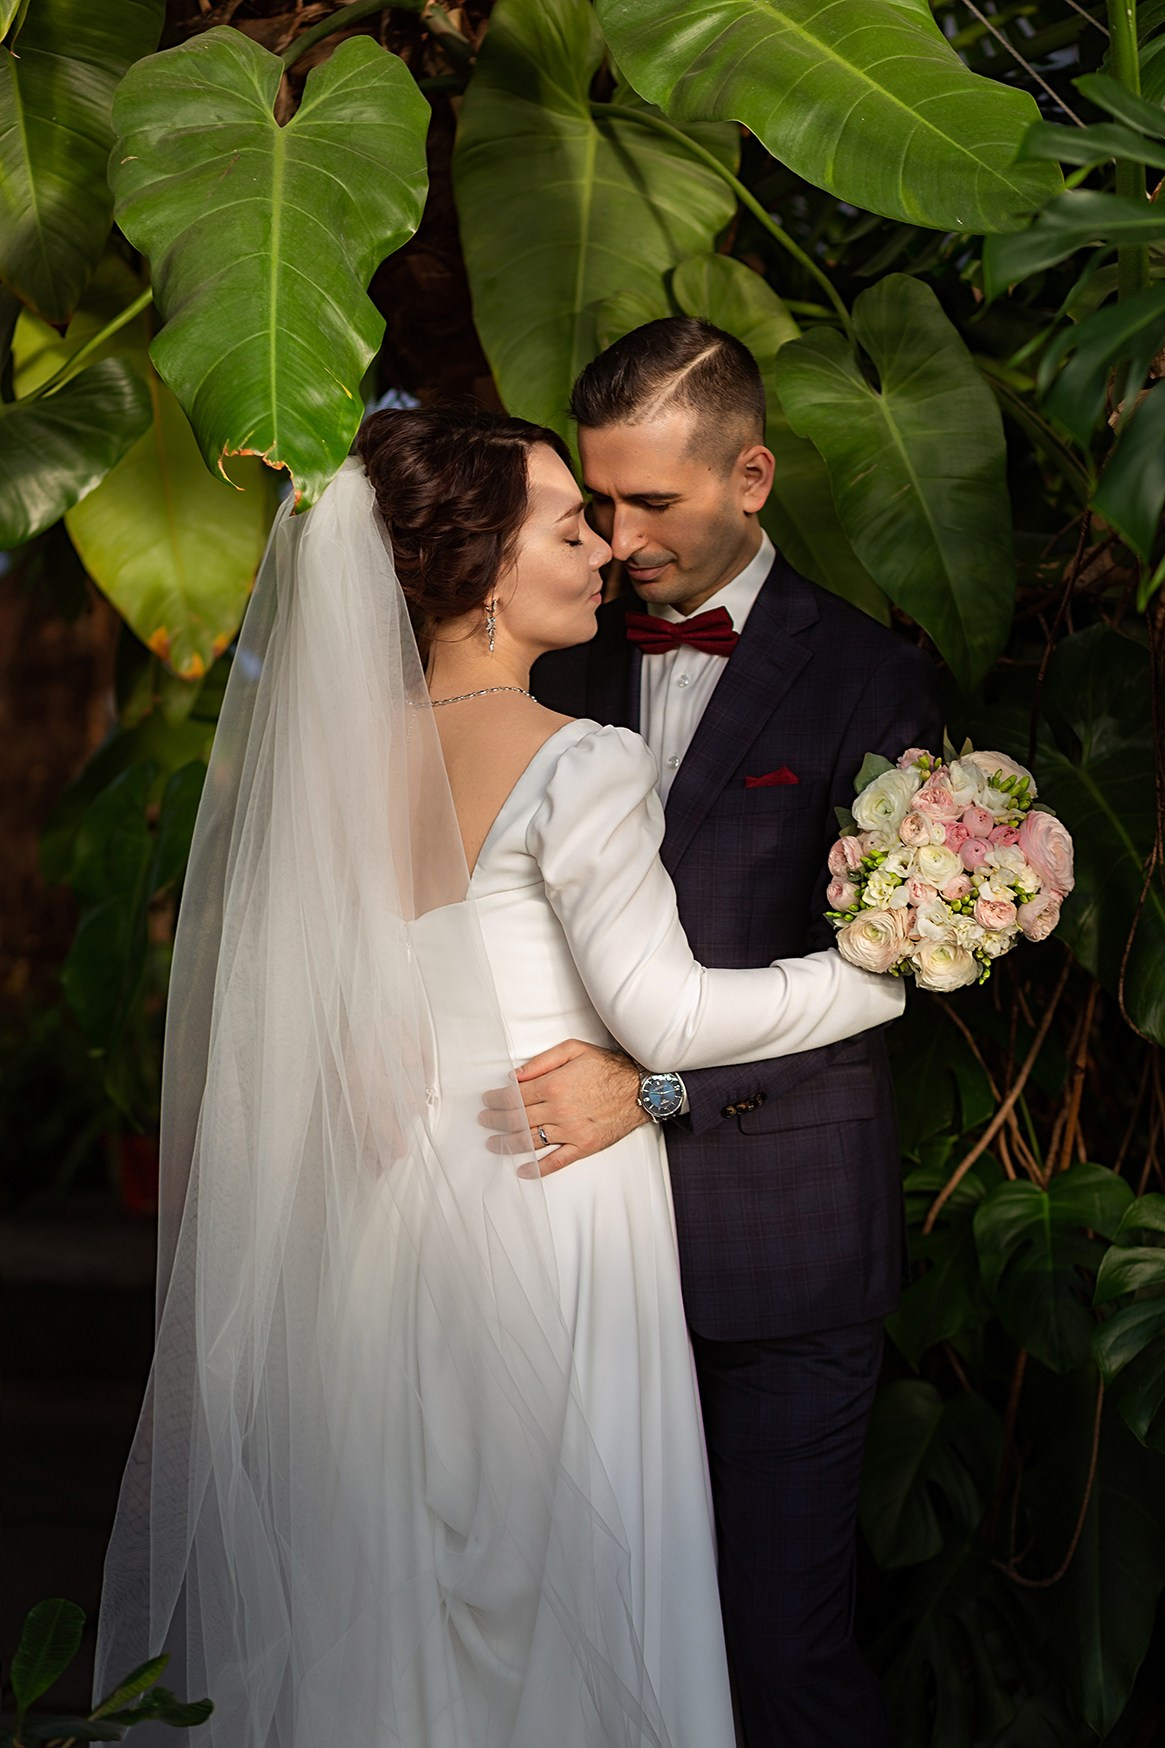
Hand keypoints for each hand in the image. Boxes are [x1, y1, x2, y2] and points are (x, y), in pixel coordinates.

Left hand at [480, 1039, 647, 1175]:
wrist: (641, 1088)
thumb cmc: (608, 1067)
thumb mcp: (574, 1050)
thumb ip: (541, 1062)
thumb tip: (514, 1075)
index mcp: (553, 1086)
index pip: (514, 1097)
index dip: (496, 1100)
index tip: (487, 1101)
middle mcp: (558, 1111)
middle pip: (516, 1120)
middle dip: (495, 1121)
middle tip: (484, 1121)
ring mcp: (570, 1132)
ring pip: (530, 1141)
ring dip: (507, 1144)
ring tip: (494, 1143)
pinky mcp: (583, 1146)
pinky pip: (556, 1162)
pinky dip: (537, 1169)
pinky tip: (523, 1171)